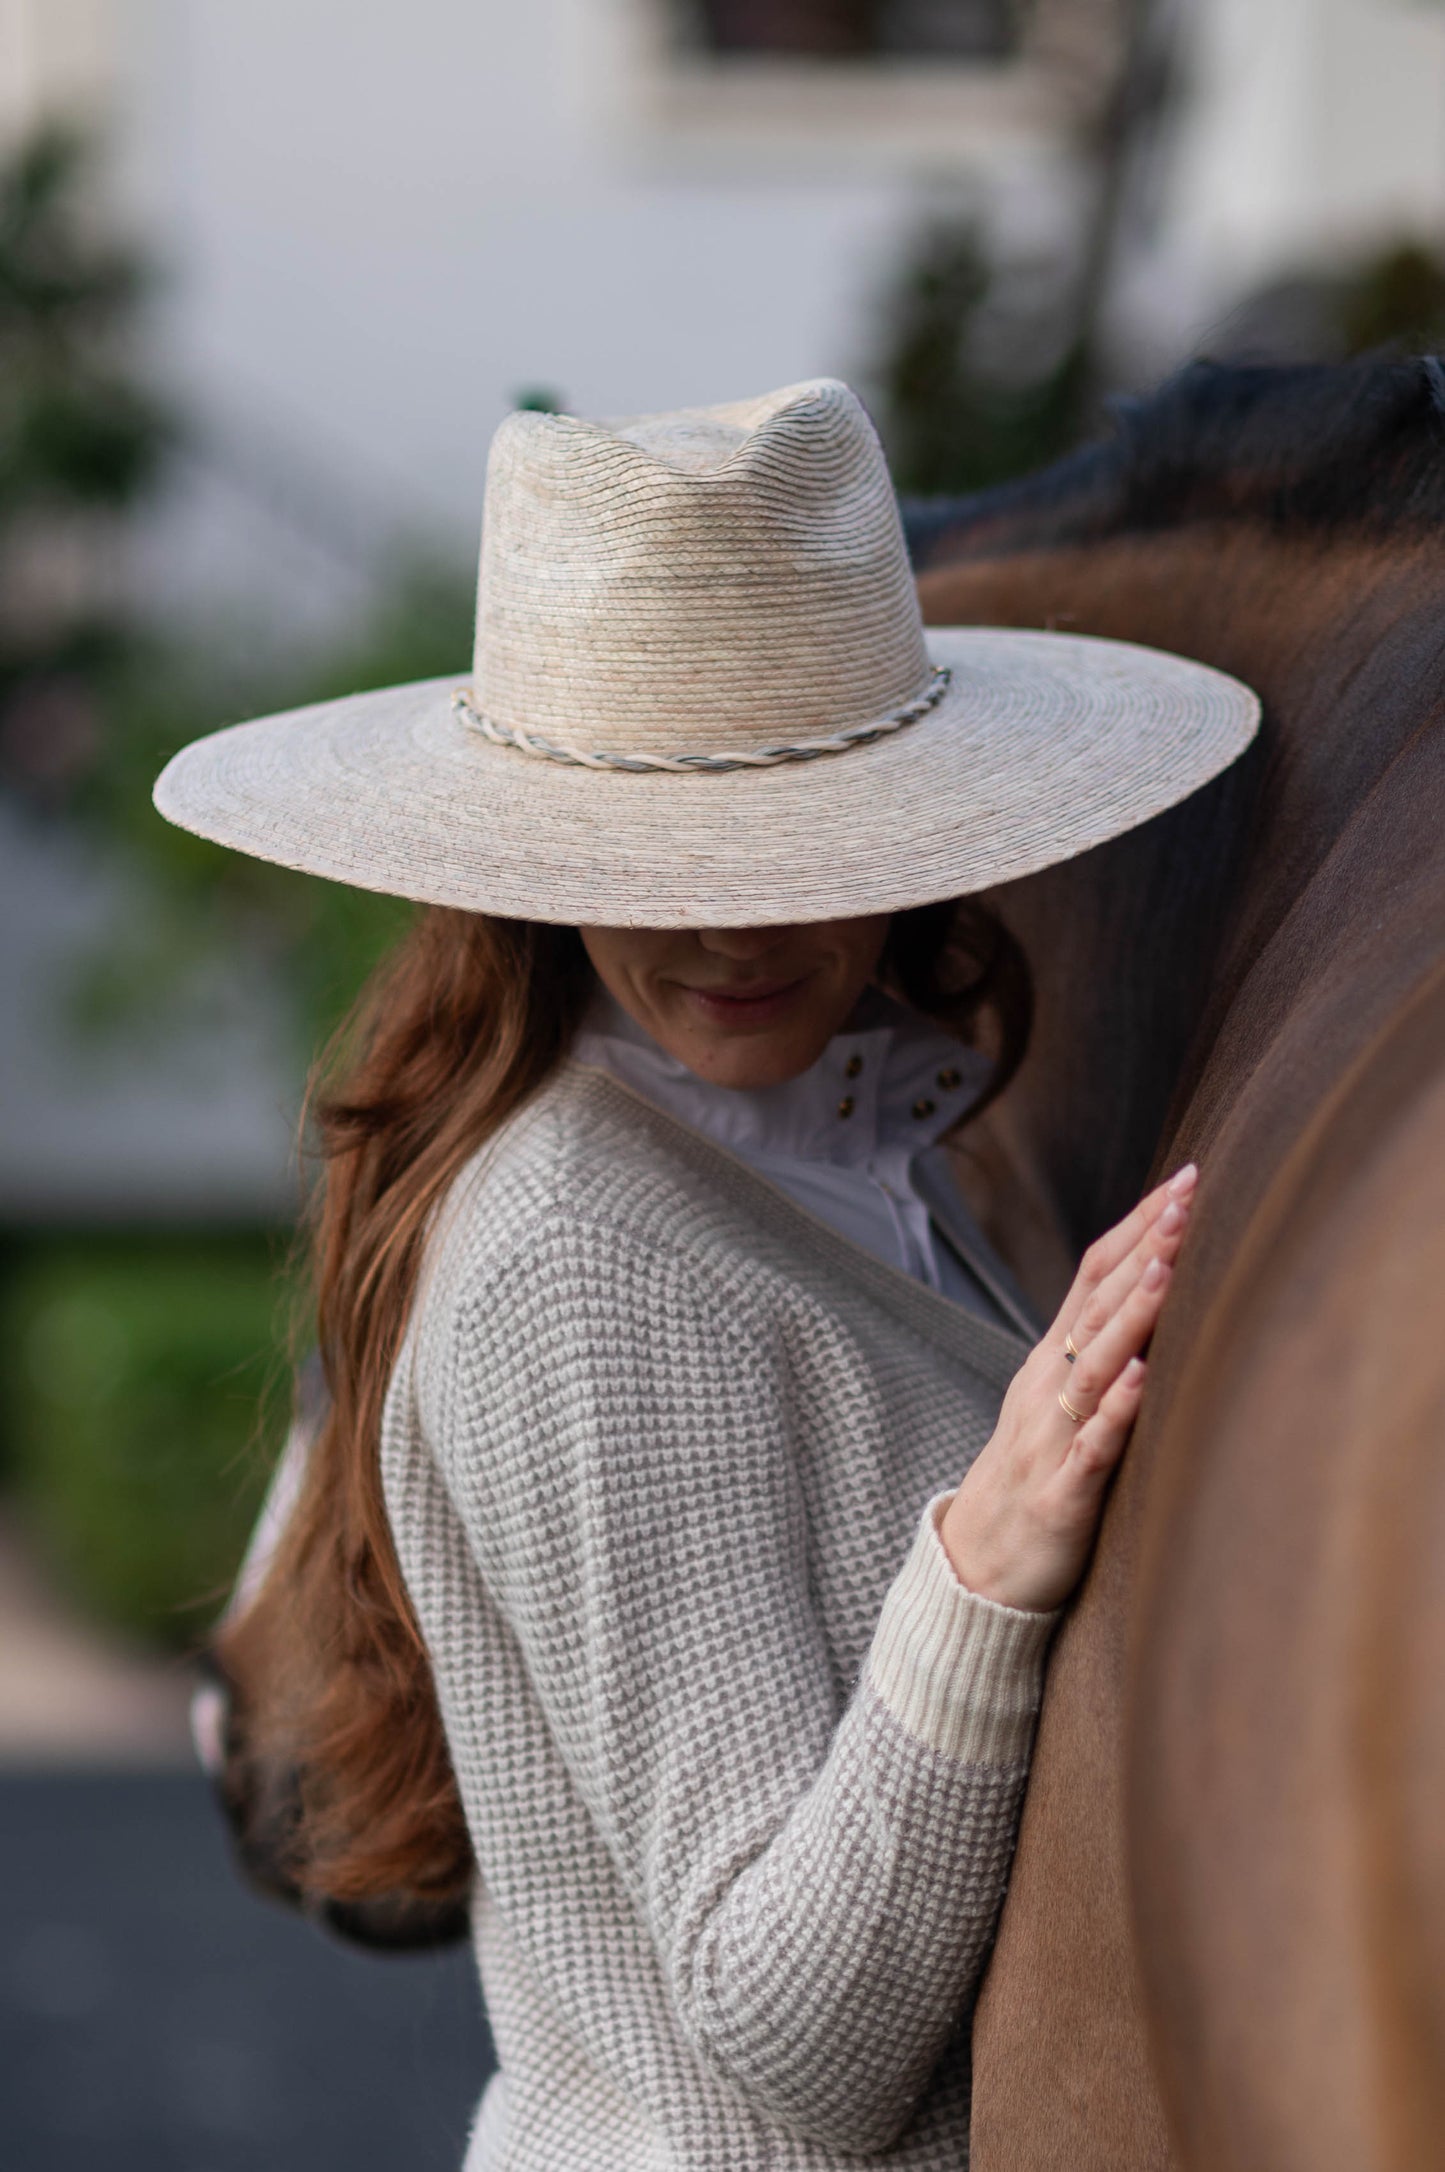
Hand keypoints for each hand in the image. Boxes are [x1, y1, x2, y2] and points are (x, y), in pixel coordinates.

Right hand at [939, 1163, 1197, 1612]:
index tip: (1185, 1179)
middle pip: (1096, 1304)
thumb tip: (1154, 1290)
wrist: (976, 1568)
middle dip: (1144, 1249)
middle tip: (1186, 1198)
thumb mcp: (1061, 1404)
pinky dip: (1115, 1410)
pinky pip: (1090, 1447)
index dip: (1137, 1225)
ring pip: (1093, 1366)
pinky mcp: (1060, 1495)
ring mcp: (1050, 1438)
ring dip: (1131, 1315)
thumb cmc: (1034, 1479)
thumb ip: (1097, 1350)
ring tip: (1168, 1267)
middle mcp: (1046, 1387)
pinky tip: (1141, 1376)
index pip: (1093, 1273)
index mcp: (1050, 1361)